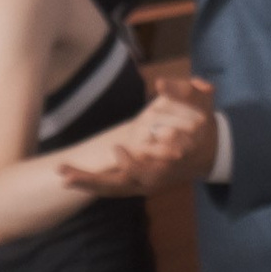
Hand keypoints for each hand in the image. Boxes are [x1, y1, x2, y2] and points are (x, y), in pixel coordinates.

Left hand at [57, 81, 216, 196]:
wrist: (208, 153)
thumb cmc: (201, 124)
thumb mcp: (199, 101)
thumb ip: (181, 90)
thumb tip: (160, 82)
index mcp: (171, 161)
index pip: (149, 169)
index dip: (133, 163)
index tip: (117, 150)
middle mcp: (156, 178)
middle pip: (122, 184)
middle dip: (95, 180)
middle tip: (68, 175)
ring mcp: (145, 185)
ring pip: (113, 189)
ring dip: (87, 183)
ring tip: (62, 175)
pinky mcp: (137, 185)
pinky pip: (111, 188)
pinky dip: (92, 185)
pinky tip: (69, 178)